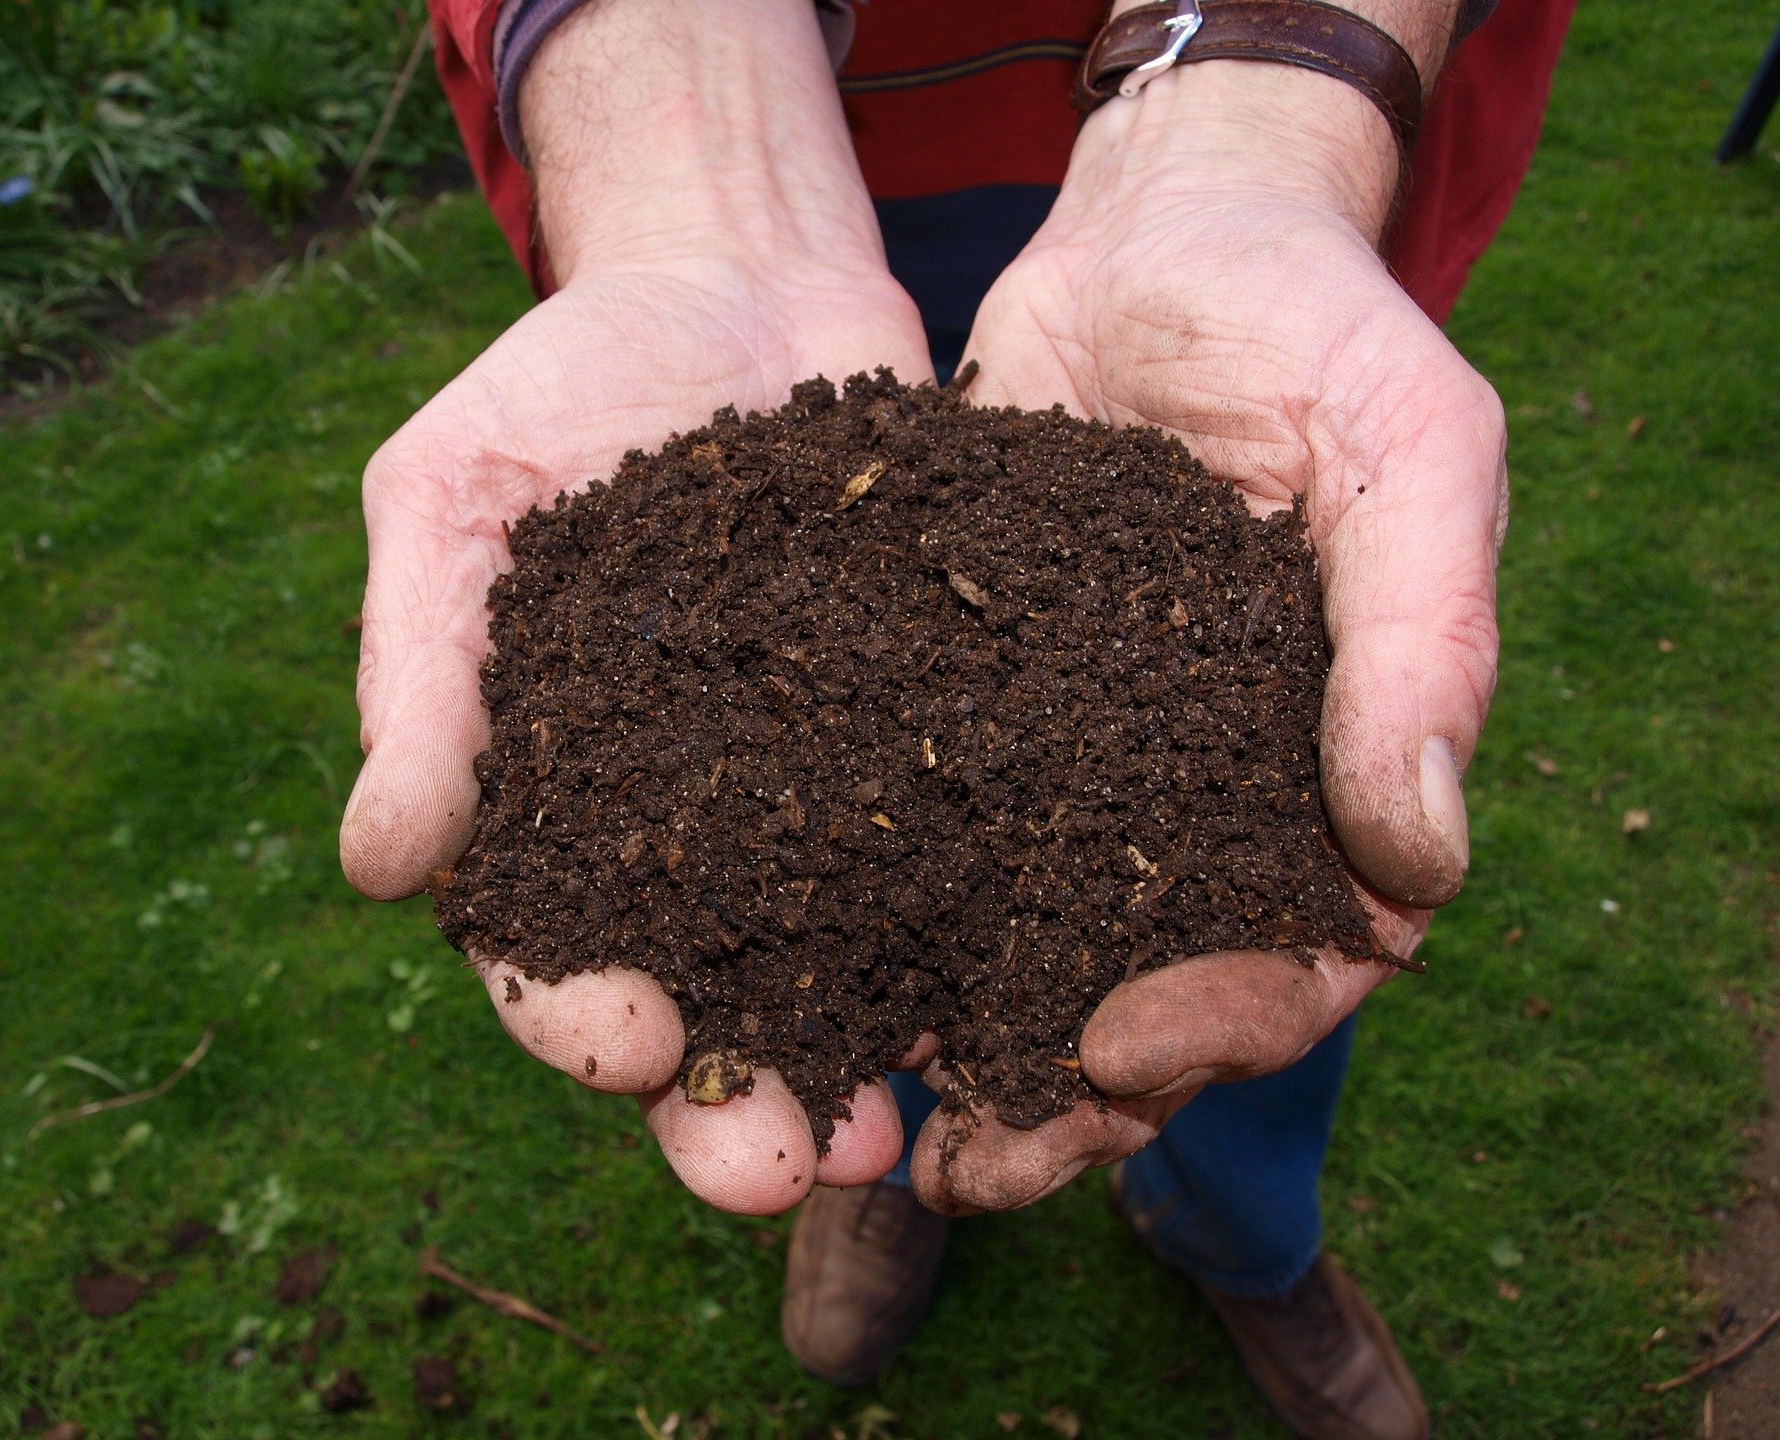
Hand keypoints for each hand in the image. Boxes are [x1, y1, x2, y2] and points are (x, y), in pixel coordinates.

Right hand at [339, 0, 931, 1213]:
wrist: (736, 278)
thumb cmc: (562, 386)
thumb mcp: (454, 500)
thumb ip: (422, 677)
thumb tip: (378, 868)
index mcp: (555, 805)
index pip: (548, 950)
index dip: (578, 1017)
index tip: (627, 1048)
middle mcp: (692, 832)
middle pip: (707, 1004)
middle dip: (734, 1104)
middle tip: (784, 1168)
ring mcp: (822, 794)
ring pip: (842, 968)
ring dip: (868, 1062)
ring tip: (908, 1134)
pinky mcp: (933, 737)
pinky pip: (961, 853)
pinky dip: (985, 932)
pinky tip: (1026, 992)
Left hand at [910, 60, 1503, 1213]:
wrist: (1159, 234)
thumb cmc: (1314, 326)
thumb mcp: (1408, 452)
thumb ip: (1423, 644)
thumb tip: (1421, 867)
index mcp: (1319, 775)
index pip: (1297, 959)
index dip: (1220, 1029)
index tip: (1116, 1055)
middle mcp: (1189, 796)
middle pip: (1137, 994)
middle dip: (1056, 1095)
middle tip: (956, 1166)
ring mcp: (1068, 761)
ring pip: (1011, 943)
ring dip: (940, 1041)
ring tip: (850, 1117)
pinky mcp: (955, 708)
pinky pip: (908, 830)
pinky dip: (854, 906)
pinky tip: (776, 962)